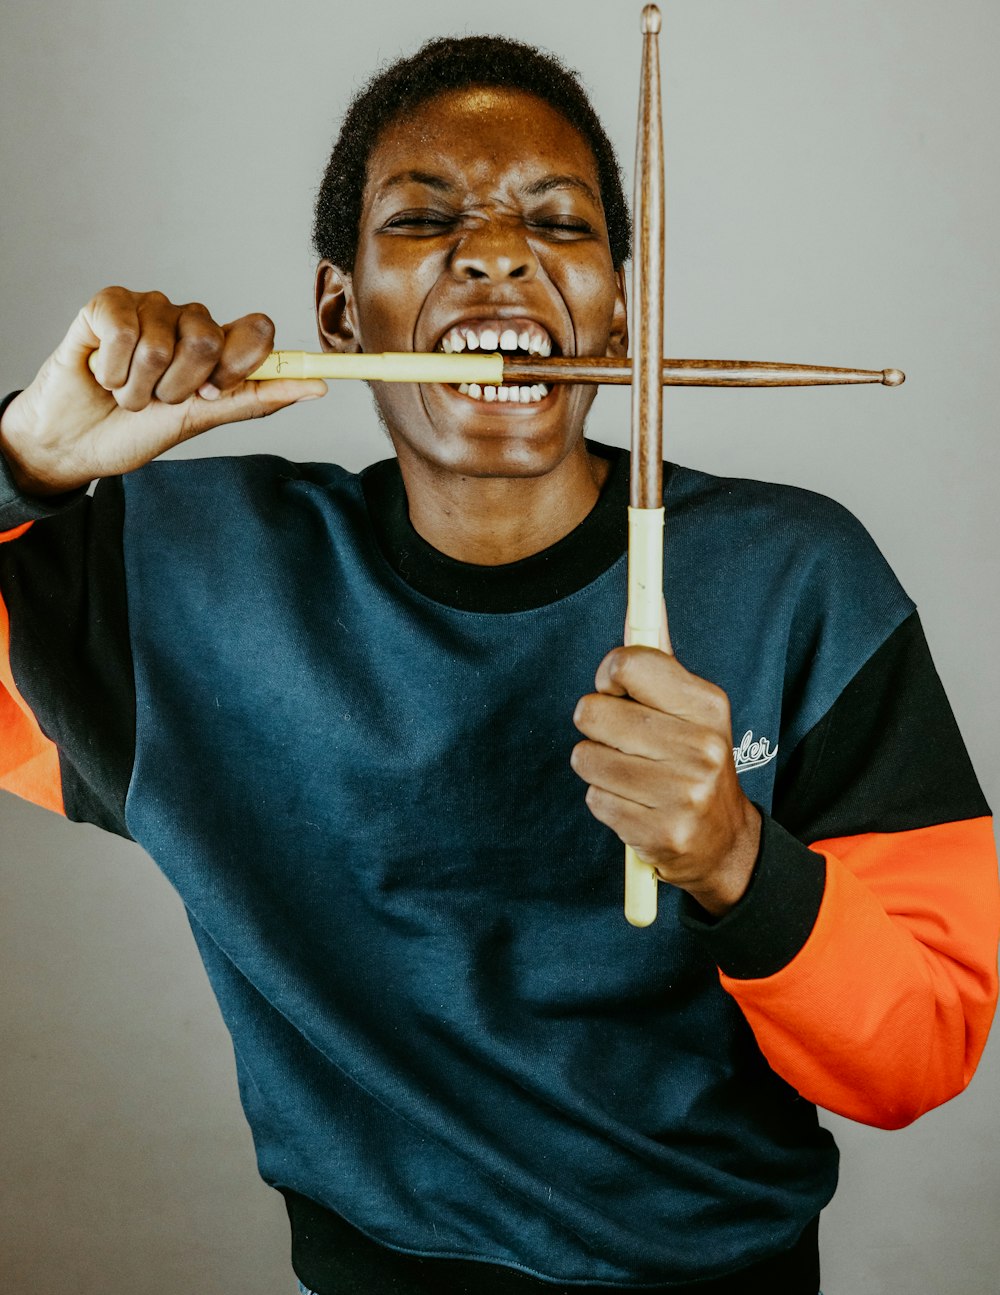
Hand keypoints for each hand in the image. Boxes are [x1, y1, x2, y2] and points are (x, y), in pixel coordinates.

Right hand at [0, 286, 326, 494]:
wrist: (77, 445)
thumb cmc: (138, 431)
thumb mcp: (202, 421)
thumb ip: (258, 399)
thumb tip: (319, 386)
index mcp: (218, 347)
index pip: (257, 329)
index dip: (240, 365)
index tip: (212, 395)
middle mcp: (186, 320)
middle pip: (210, 338)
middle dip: (180, 387)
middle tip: (158, 400)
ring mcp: (147, 309)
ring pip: (162, 342)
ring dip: (139, 387)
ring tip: (125, 393)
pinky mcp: (106, 305)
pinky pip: (124, 329)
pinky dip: (111, 369)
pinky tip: (101, 374)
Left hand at [570, 610, 760, 916]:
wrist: (724, 841)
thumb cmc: (693, 761)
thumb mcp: (690, 708)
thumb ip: (659, 659)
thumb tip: (646, 598)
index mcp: (709, 705)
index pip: (627, 662)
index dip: (610, 676)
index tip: (619, 691)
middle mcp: (702, 747)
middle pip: (593, 710)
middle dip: (596, 725)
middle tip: (623, 740)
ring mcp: (684, 794)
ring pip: (586, 757)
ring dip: (596, 766)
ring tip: (630, 774)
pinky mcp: (662, 832)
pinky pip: (594, 799)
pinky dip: (605, 800)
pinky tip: (635, 803)